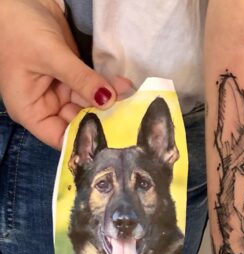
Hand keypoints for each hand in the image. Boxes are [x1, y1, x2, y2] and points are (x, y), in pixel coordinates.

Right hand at [0, 0, 131, 148]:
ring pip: (90, 106)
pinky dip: (107, 88)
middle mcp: (46, 106)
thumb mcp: (50, 55)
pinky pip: (93, 89)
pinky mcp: (73, 78)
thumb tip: (108, 100)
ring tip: (129, 97)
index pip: (60, 138)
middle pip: (78, 123)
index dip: (83, 141)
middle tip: (128, 117)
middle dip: (102, 120)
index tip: (110, 137)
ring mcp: (61, 92)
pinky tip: (123, 85)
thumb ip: (80, 79)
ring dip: (110, 102)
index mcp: (30, 110)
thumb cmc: (19, 27)